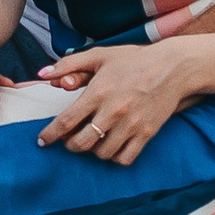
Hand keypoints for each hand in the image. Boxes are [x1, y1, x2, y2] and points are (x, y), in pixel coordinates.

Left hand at [36, 38, 198, 167]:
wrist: (172, 67)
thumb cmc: (133, 61)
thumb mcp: (100, 56)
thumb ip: (68, 64)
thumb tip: (42, 73)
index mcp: (98, 92)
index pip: (66, 121)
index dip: (50, 135)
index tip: (42, 141)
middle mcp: (113, 111)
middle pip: (81, 143)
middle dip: (70, 146)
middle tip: (69, 141)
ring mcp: (131, 124)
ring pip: (102, 153)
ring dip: (92, 151)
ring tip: (93, 141)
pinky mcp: (147, 133)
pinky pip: (125, 158)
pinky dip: (115, 157)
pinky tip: (112, 147)